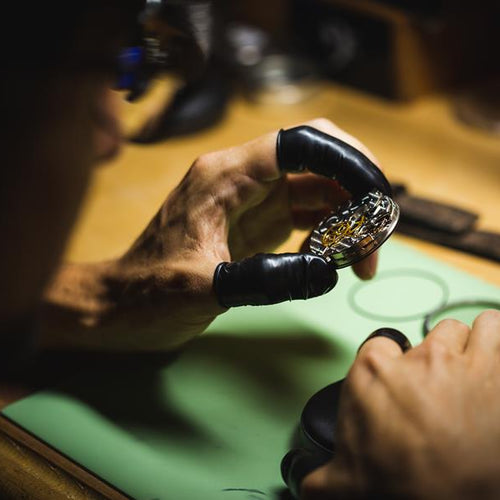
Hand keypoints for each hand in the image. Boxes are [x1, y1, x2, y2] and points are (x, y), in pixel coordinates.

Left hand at [41, 118, 381, 350]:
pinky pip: (307, 215)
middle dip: (357, 194)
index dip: (346, 157)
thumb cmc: (149, 294)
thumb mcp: (202, 289)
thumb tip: (328, 272)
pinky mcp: (257, 223)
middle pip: (318, 163)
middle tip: (373, 245)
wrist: (121, 306)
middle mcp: (242, 179)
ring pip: (318, 189)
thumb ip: (264, 279)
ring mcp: (252, 200)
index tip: (376, 197)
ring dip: (349, 218)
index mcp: (224, 177)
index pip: (298, 142)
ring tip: (363, 262)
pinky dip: (331, 232)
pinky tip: (336, 259)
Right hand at [301, 310, 499, 499]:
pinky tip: (490, 359)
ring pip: (459, 328)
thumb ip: (323, 475)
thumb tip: (308, 485)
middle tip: (440, 389)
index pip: (378, 347)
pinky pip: (492, 329)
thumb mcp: (348, 481)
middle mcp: (413, 360)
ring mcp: (455, 361)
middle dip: (434, 359)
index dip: (389, 365)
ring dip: (467, 343)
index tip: (396, 385)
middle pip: (425, 338)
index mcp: (373, 373)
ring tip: (470, 366)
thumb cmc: (406, 486)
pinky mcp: (491, 368)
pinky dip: (492, 341)